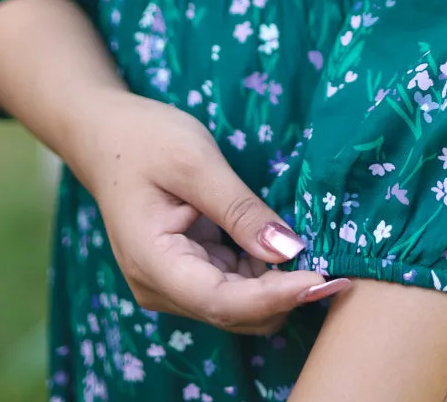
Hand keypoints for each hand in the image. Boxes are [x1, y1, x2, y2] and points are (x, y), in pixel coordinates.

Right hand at [69, 91, 349, 333]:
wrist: (108, 134)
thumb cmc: (147, 140)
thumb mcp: (197, 163)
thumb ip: (240, 209)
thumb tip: (288, 249)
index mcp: (154, 263)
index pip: (224, 302)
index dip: (278, 296)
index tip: (326, 277)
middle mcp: (162, 286)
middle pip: (236, 312)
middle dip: (286, 292)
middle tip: (337, 262)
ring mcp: (174, 281)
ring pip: (240, 304)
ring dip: (279, 283)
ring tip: (318, 248)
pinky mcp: (189, 268)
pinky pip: (235, 283)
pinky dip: (265, 270)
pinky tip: (286, 241)